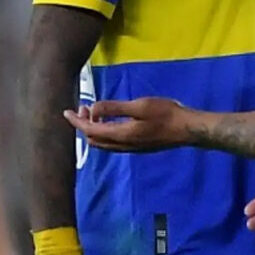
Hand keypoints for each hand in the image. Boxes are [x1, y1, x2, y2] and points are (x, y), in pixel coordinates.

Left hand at [66, 97, 200, 153]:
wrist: (187, 129)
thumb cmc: (166, 114)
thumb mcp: (139, 106)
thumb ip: (114, 108)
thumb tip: (93, 109)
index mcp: (121, 135)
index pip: (90, 131)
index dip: (76, 121)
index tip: (66, 111)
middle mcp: (123, 145)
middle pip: (93, 140)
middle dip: (83, 125)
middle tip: (83, 107)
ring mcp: (131, 148)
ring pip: (102, 143)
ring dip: (94, 129)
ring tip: (94, 113)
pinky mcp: (137, 147)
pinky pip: (112, 143)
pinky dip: (104, 133)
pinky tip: (109, 122)